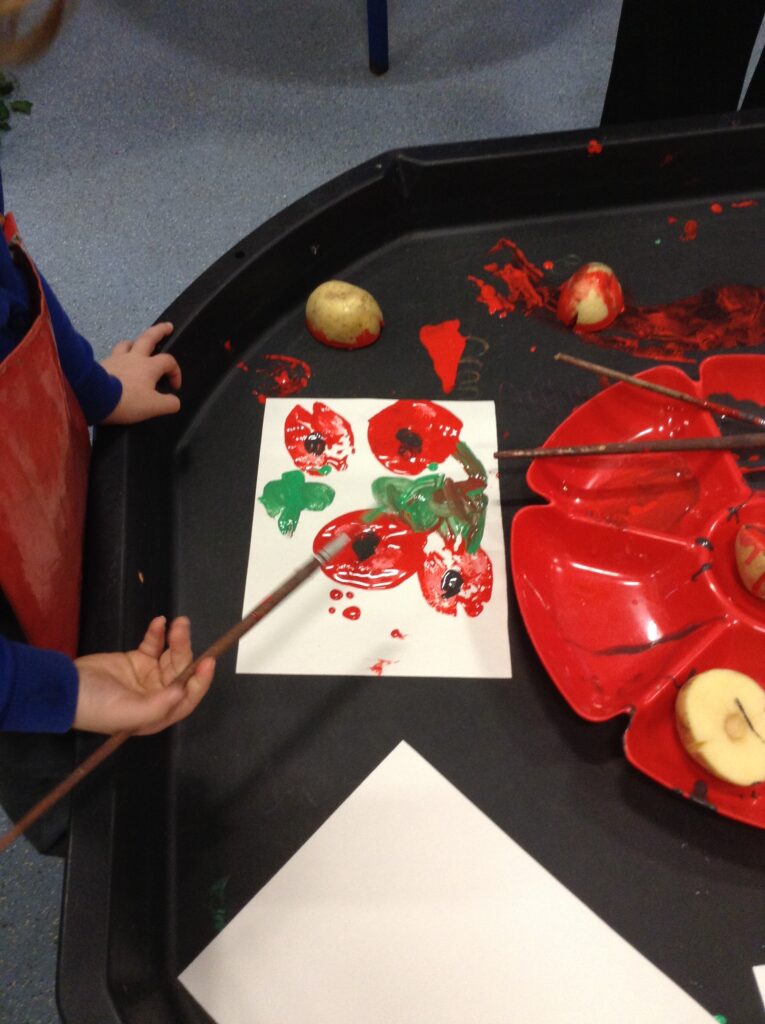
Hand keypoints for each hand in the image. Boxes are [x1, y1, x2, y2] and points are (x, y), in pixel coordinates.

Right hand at [73, 616, 214, 734]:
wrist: (64, 690)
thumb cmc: (95, 707)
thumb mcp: (126, 712)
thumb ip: (157, 705)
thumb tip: (182, 693)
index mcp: (158, 714)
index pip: (187, 698)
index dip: (200, 681)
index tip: (208, 661)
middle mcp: (158, 695)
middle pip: (181, 672)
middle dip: (185, 651)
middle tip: (182, 629)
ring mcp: (148, 676)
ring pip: (171, 656)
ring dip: (176, 639)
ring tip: (177, 623)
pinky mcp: (137, 660)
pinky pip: (154, 645)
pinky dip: (158, 634)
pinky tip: (159, 622)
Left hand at [100, 322, 181, 423]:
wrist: (94, 398)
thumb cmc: (128, 401)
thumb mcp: (155, 407)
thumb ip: (169, 403)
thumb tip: (174, 401)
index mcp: (149, 366)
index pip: (168, 361)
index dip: (175, 372)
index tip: (174, 387)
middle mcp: (133, 357)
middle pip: (149, 338)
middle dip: (160, 331)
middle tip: (168, 326)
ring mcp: (115, 359)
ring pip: (127, 344)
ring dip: (135, 342)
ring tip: (137, 345)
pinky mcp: (102, 365)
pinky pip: (113, 356)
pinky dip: (118, 357)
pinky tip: (118, 364)